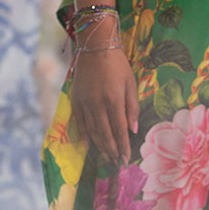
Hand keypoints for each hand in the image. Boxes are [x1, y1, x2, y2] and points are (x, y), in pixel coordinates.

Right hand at [68, 47, 138, 165]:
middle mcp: (97, 104)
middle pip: (105, 133)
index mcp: (113, 99)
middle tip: (116, 162)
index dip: (123, 146)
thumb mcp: (130, 83)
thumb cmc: (117, 64)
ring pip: (92, 130)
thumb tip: (133, 129)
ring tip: (106, 157)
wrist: (95, 46)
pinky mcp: (75, 99)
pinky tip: (89, 145)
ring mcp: (84, 102)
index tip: (126, 159)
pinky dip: (84, 135)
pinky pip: (79, 122)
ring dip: (100, 146)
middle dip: (112, 150)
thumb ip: (132, 107)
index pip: (119, 129)